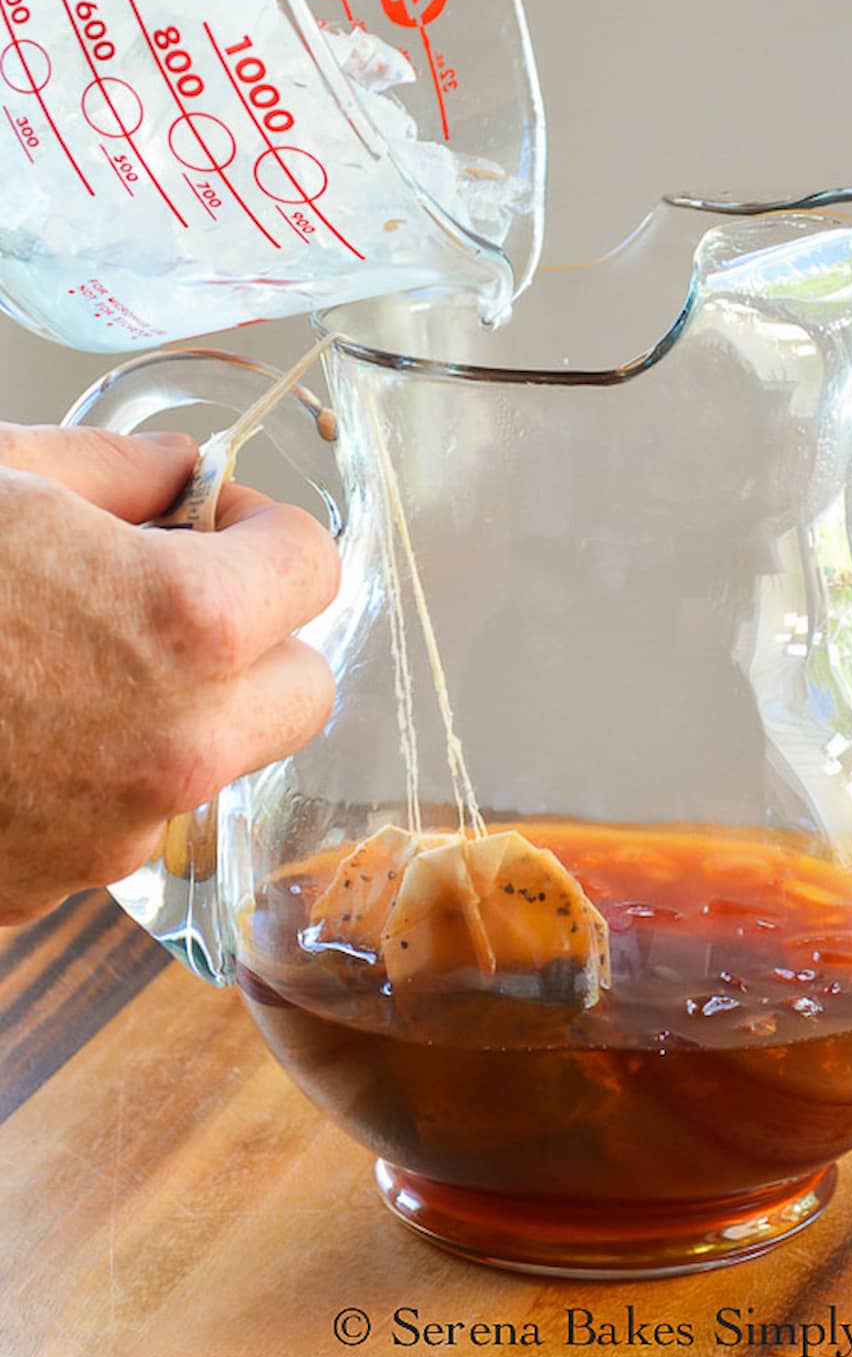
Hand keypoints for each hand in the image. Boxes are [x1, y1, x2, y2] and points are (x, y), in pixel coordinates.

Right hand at [0, 423, 339, 923]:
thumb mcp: (2, 475)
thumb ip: (120, 468)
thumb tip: (179, 469)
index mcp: (186, 626)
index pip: (315, 567)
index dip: (267, 529)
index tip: (222, 522)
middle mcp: (176, 747)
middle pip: (303, 691)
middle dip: (259, 638)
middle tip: (180, 596)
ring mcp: (115, 834)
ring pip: (220, 763)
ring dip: (187, 711)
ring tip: (80, 662)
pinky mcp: (52, 887)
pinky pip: (127, 819)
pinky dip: (105, 774)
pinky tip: (21, 727)